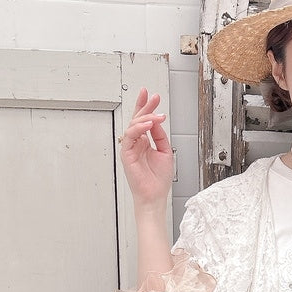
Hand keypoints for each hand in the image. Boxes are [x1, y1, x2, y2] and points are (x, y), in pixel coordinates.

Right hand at [121, 88, 173, 211]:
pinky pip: (130, 136)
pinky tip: (149, 124)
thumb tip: (157, 121)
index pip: (143, 121)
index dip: (146, 107)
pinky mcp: (127, 154)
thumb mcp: (165, 152)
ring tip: (157, 115)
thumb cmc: (158, 179)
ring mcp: (130, 148)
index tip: (152, 95)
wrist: (155, 195)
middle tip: (153, 96)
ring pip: (133, 126)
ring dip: (146, 117)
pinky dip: (139, 128)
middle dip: (145, 106)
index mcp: (144, 142)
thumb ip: (160, 136)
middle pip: (137, 119)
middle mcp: (136, 143)